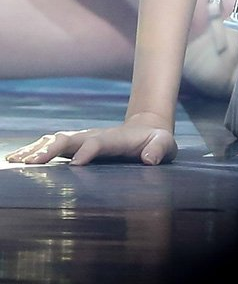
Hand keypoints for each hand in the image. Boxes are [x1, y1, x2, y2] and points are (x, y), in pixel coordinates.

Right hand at [5, 114, 177, 165]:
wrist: (147, 129)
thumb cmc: (157, 141)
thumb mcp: (165, 145)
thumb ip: (159, 149)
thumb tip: (150, 159)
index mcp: (115, 138)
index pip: (98, 142)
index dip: (88, 151)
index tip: (76, 165)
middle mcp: (94, 136)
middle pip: (70, 139)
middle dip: (51, 149)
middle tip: (32, 164)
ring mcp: (83, 139)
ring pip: (56, 140)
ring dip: (36, 149)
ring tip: (16, 161)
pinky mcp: (76, 145)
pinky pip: (51, 146)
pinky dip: (33, 150)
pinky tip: (16, 158)